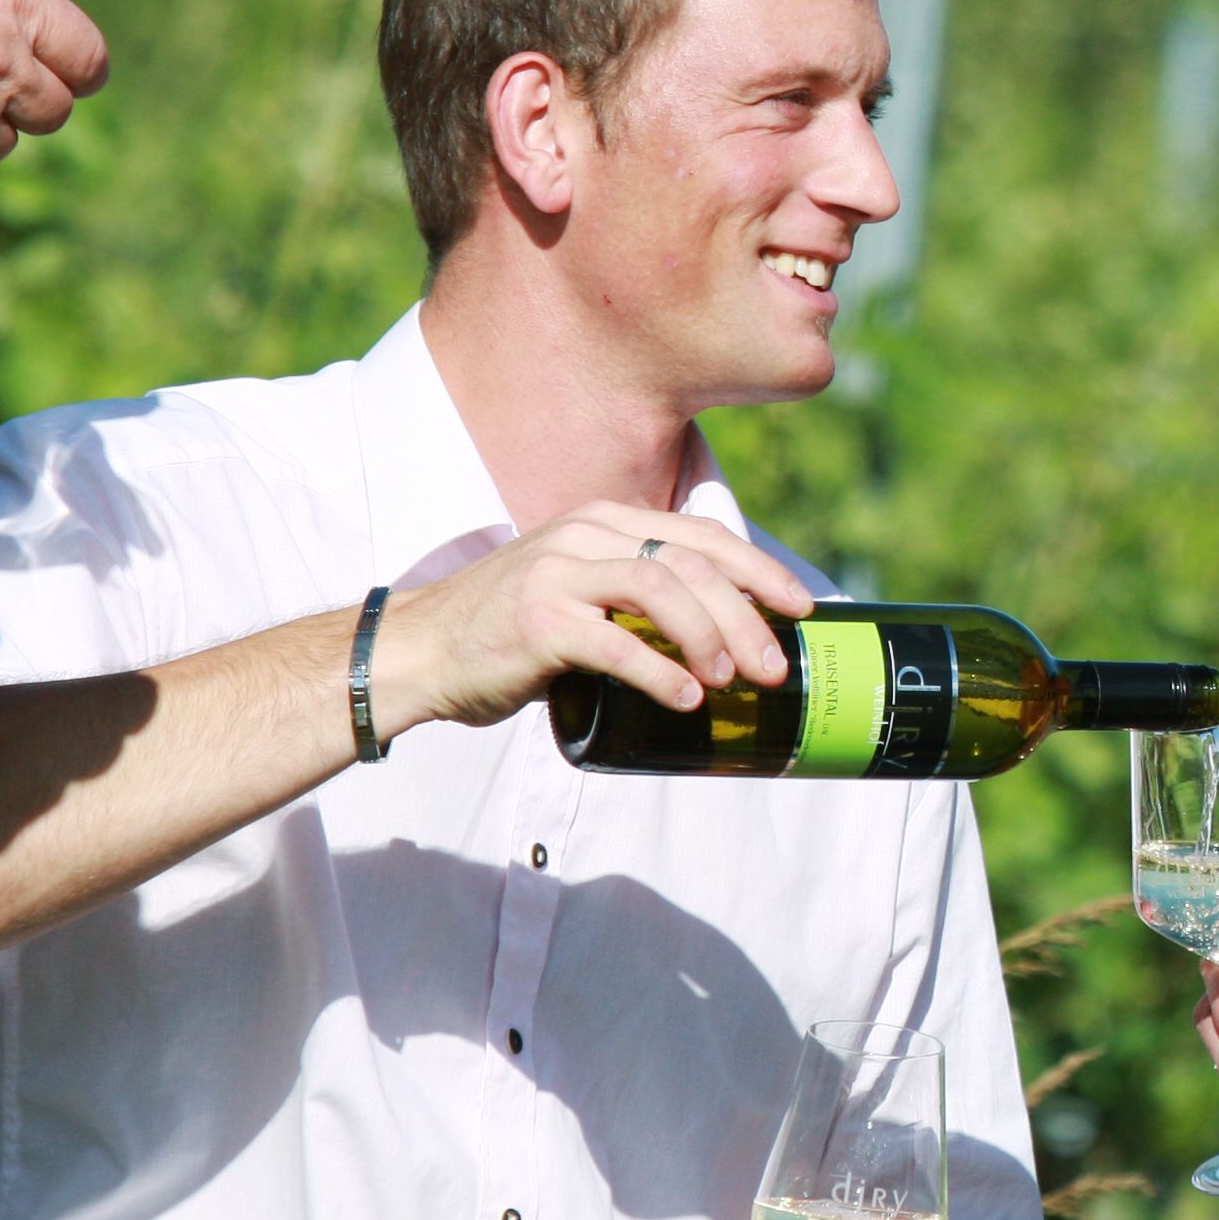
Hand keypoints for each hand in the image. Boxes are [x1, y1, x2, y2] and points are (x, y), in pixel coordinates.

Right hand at [371, 504, 812, 732]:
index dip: (759, 570)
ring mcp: (557, 573)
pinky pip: (616, 645)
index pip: (702, 534)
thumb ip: (637, 593)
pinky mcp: (537, 621)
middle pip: (694, 562)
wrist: (419, 652)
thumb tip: (724, 632)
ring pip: (663, 589)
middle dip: (748, 615)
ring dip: (711, 638)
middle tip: (776, 667)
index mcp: (605, 520)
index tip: (800, 607)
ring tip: (733, 682)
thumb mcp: (581, 590)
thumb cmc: (509, 630)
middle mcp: (584, 534)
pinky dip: (661, 673)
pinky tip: (686, 699)